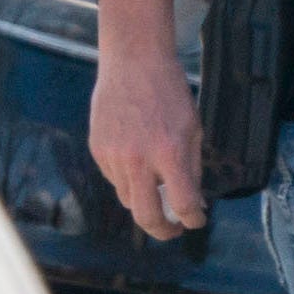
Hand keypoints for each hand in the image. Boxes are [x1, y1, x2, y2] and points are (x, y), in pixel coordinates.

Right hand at [90, 30, 210, 237]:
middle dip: (162, 231)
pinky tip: (137, 160)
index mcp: (169, 153)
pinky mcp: (98, 149)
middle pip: (146, 216)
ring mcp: (113, 156)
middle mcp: (138, 159)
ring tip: (156, 190)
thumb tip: (192, 202)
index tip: (196, 220)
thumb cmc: (169, 94)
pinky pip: (114, 179)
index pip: (183, 204)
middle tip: (171, 229)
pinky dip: (128, 179)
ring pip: (127, 199)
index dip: (193, 219)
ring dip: (144, 201)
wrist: (134, 63)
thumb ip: (191, 168)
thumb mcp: (192, 129)